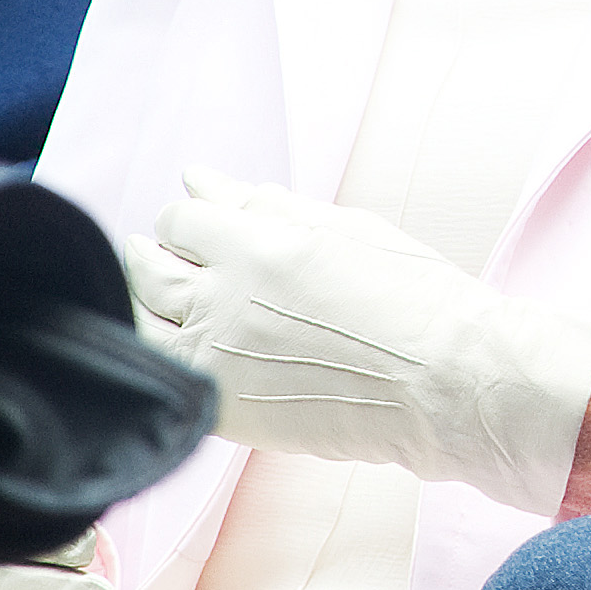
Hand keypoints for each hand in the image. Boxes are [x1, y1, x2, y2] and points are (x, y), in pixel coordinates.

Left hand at [123, 168, 590, 514]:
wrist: (448, 383)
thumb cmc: (416, 299)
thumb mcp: (347, 231)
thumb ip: (268, 207)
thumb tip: (204, 180)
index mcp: (257, 245)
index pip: (181, 218)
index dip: (189, 220)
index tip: (201, 229)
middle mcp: (224, 300)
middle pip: (147, 268)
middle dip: (152, 257)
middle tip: (168, 260)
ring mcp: (218, 359)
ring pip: (143, 323)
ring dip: (147, 306)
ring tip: (168, 304)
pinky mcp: (224, 409)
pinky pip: (164, 377)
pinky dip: (162, 358)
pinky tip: (183, 352)